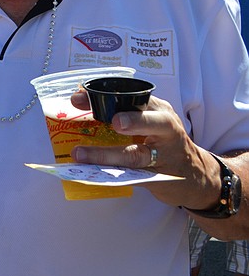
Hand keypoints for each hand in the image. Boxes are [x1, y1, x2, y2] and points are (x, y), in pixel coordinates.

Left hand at [70, 93, 219, 208]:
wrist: (197, 177)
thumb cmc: (165, 142)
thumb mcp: (152, 121)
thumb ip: (123, 110)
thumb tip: (79, 102)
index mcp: (159, 110)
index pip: (134, 98)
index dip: (107, 96)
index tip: (79, 98)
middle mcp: (166, 130)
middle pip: (154, 123)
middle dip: (134, 121)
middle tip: (114, 122)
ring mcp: (164, 156)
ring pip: (137, 155)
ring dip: (106, 154)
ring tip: (81, 154)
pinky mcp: (158, 179)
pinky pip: (133, 177)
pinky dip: (112, 176)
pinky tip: (92, 175)